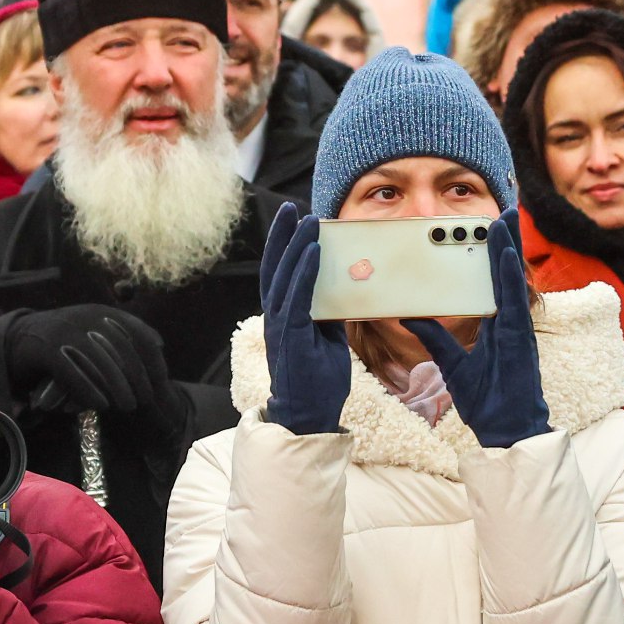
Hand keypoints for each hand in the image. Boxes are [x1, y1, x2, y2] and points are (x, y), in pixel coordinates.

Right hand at [5, 306, 170, 417]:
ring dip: (117, 386)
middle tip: (146, 400)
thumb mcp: (94, 331)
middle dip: (137, 376)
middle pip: (121, 348)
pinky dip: (88, 389)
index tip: (161, 381)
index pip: (137, 332)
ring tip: (127, 406)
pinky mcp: (45, 347)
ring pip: (99, 360)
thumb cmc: (64, 339)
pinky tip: (100, 405)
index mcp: (101, 312)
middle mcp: (85, 317)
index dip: (152, 357)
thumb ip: (123, 334)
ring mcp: (64, 330)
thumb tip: (159, 343)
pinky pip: (72, 371)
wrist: (18, 336)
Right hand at [258, 203, 350, 435]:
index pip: (280, 272)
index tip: (293, 220)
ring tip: (307, 220)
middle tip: (292, 208)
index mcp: (284, 316)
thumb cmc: (318, 379)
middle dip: (282, 235)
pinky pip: (297, 297)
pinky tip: (312, 252)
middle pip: (274, 266)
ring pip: (283, 276)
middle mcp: (276, 316)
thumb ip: (332, 313)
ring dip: (295, 246)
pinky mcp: (291, 336)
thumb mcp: (330, 338)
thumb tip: (349, 290)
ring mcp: (280, 326)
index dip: (284, 245)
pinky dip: (303, 272)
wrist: (309, 416)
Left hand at [406, 212, 549, 449]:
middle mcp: (509, 322)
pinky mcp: (519, 338)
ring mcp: (516, 329)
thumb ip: (434, 337)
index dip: (493, 255)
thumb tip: (410, 315)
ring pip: (512, 280)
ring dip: (509, 248)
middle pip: (505, 274)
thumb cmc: (486, 401)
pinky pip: (514, 301)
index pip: (492, 282)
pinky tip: (506, 254)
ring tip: (504, 218)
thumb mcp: (452, 363)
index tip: (490, 228)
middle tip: (504, 210)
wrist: (506, 431)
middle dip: (505, 241)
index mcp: (497, 325)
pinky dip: (510, 276)